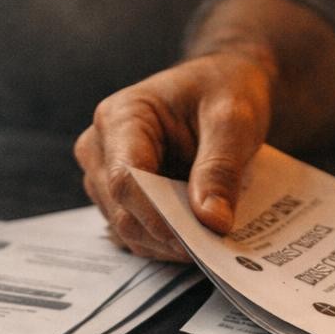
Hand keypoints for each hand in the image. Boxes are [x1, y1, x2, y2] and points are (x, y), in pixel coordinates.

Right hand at [74, 50, 272, 259]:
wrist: (219, 86)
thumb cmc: (222, 89)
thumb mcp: (234, 119)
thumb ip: (220, 168)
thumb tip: (212, 221)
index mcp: (120, 117)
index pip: (125, 178)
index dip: (156, 216)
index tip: (196, 239)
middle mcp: (101, 148)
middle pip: (122, 210)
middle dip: (167, 235)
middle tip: (216, 247)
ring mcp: (105, 176)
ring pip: (127, 229)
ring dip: (169, 244)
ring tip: (213, 240)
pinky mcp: (119, 198)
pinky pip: (138, 234)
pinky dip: (168, 244)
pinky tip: (199, 238)